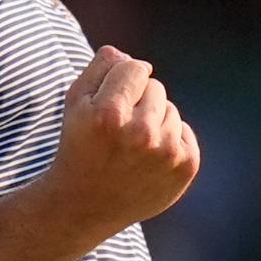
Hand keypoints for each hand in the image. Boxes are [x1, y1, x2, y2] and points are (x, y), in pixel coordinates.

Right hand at [41, 46, 200, 238]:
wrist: (85, 206)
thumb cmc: (79, 147)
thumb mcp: (75, 103)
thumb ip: (99, 69)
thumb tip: (125, 54)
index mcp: (110, 114)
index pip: (135, 67)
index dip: (121, 80)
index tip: (111, 100)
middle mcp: (141, 134)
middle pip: (156, 87)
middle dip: (138, 101)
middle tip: (117, 130)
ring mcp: (166, 153)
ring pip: (170, 109)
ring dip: (154, 121)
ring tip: (130, 147)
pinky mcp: (185, 167)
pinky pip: (184, 131)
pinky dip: (170, 140)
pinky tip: (147, 159)